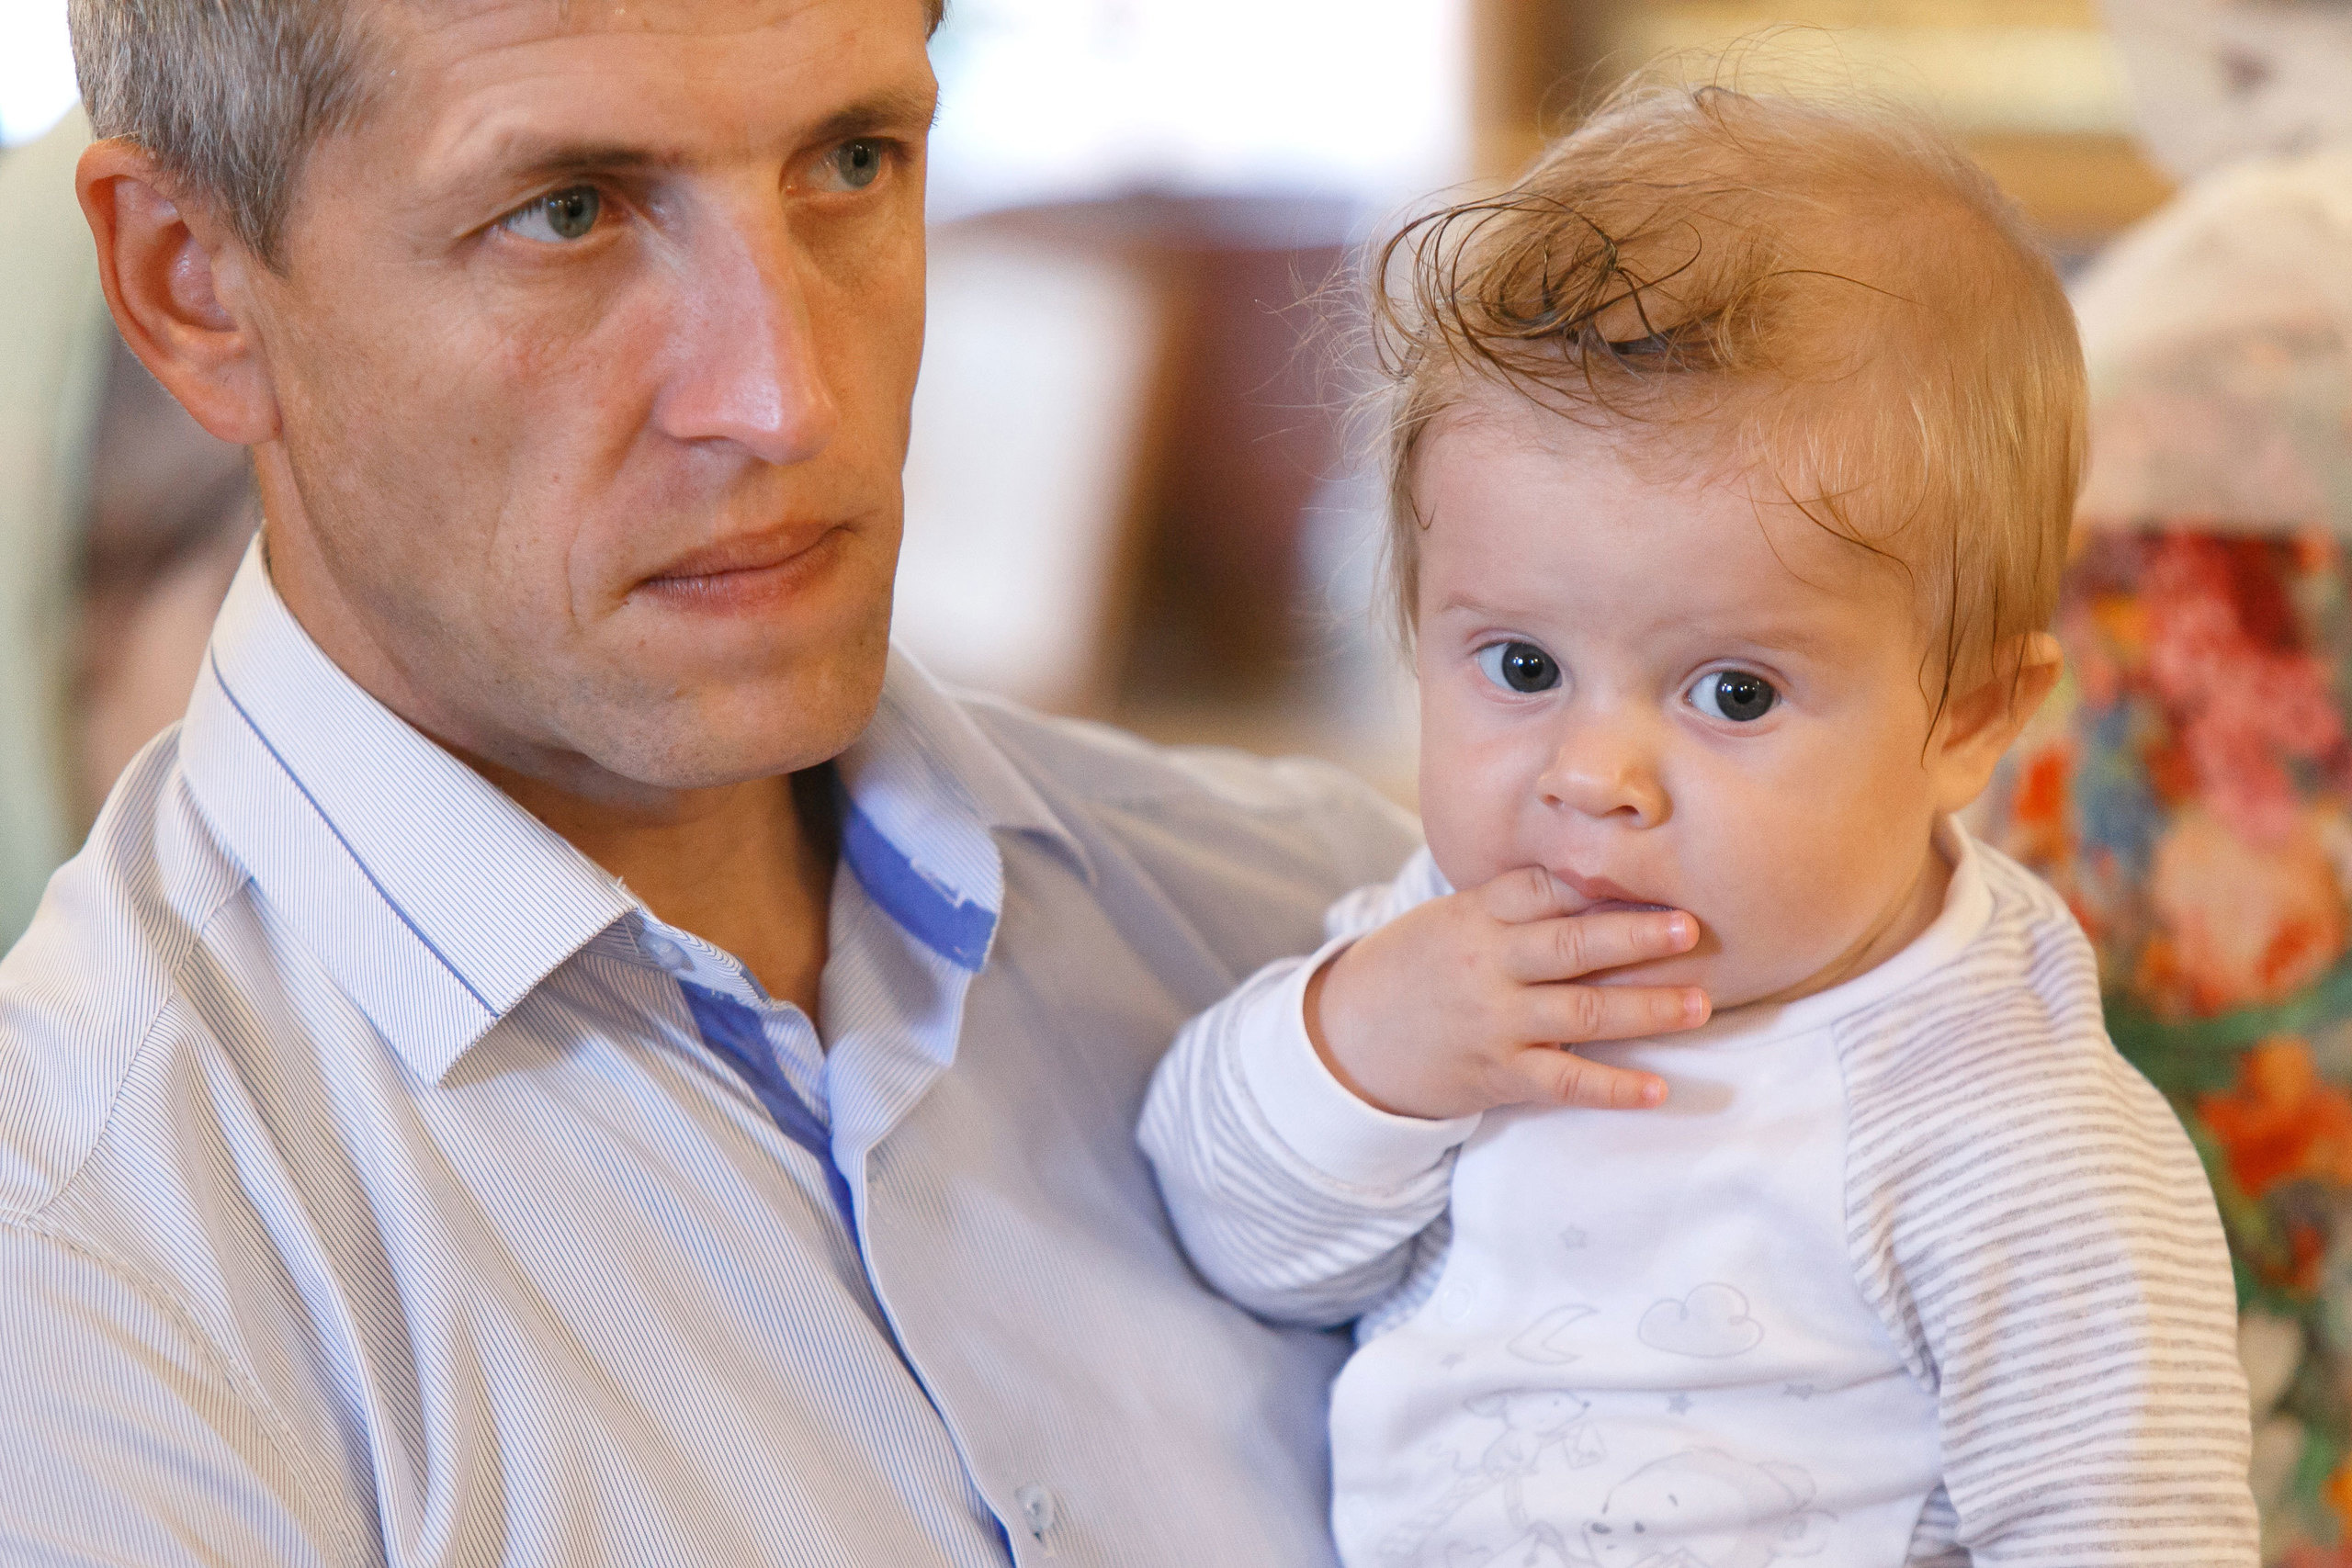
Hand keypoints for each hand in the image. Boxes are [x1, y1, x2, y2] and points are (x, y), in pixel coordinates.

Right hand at [1307, 865, 1708, 1119]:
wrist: (1351, 1038)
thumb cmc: (1420, 968)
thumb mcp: (1455, 918)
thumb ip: (1519, 901)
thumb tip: (1604, 875)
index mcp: (1479, 915)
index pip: (1547, 889)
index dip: (1603, 882)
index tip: (1659, 873)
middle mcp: (1488, 966)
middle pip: (1572, 947)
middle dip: (1636, 936)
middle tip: (1692, 927)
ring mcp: (1495, 1023)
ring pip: (1581, 1014)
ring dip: (1645, 1010)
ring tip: (1700, 1004)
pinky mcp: (1499, 1075)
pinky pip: (1564, 1083)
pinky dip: (1612, 1089)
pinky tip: (1658, 1090)